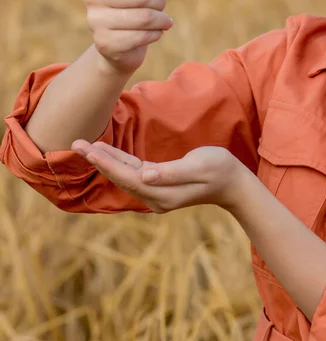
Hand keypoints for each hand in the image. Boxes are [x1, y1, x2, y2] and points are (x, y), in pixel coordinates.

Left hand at [71, 140, 247, 213]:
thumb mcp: (199, 167)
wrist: (234, 184)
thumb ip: (172, 172)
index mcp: (164, 192)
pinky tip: (109, 154)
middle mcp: (156, 197)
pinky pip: (135, 175)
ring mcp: (157, 194)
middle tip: (76, 143)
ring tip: (86, 146)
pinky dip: (119, 163)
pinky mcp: (160, 187)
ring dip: (106, 161)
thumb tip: (145, 176)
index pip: (129, 177)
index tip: (89, 150)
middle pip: (121, 178)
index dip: (108, 163)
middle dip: (99, 161)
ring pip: (125, 176)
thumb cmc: (220, 169)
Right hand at [84, 0, 173, 76]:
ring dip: (162, 21)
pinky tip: (155, 34)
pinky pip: (142, 37)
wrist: (120, 46)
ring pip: (145, 17)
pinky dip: (156, 35)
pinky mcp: (104, 43)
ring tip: (163, 22)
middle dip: (160, 2)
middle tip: (162, 9)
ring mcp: (96, 21)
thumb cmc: (134, 9)